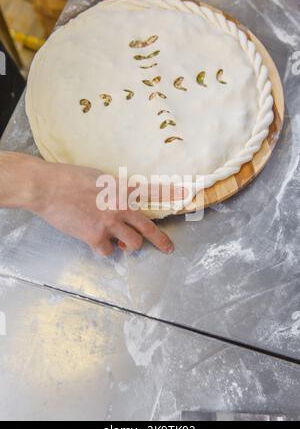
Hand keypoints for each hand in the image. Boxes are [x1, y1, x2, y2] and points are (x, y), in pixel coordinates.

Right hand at [30, 161, 183, 256]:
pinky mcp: (95, 236)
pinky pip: (108, 251)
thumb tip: (120, 200)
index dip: (172, 194)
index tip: (187, 194)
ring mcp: (109, 223)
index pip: (153, 191)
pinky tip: (97, 243)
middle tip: (168, 248)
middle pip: (147, 228)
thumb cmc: (69, 178)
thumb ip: (114, 190)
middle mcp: (120, 207)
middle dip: (160, 241)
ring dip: (127, 246)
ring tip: (120, 243)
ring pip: (132, 244)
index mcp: (122, 189)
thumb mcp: (98, 177)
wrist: (47, 187)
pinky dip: (104, 249)